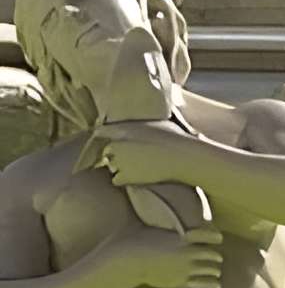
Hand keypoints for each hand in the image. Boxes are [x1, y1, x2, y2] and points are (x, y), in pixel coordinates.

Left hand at [92, 124, 207, 191]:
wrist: (181, 158)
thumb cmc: (175, 138)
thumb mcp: (159, 121)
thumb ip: (147, 119)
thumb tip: (154, 108)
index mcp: (122, 128)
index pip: (100, 132)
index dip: (106, 136)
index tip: (110, 140)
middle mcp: (115, 144)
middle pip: (107, 151)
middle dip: (115, 153)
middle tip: (133, 155)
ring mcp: (117, 161)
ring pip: (111, 165)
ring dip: (120, 167)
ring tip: (138, 166)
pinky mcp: (123, 176)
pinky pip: (116, 179)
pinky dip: (123, 180)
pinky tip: (136, 176)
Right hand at [115, 224, 224, 287]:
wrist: (128, 261)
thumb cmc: (134, 241)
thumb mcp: (147, 225)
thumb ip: (155, 217)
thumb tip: (144, 196)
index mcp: (181, 236)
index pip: (205, 235)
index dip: (214, 237)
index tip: (219, 238)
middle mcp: (187, 252)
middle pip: (211, 254)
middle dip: (214, 256)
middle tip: (217, 258)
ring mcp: (185, 268)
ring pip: (210, 269)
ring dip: (214, 270)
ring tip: (217, 271)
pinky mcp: (181, 281)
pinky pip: (203, 283)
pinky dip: (211, 283)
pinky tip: (216, 284)